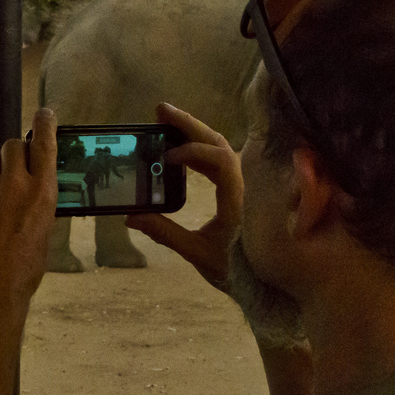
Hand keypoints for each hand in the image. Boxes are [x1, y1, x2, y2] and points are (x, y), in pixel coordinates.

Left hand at [0, 108, 57, 311]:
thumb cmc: (25, 269)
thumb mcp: (44, 231)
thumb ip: (38, 203)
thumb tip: (32, 192)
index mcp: (42, 192)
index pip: (44, 143)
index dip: (44, 124)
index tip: (44, 114)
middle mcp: (14, 185)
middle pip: (12, 146)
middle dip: (15, 151)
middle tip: (17, 166)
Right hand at [127, 103, 241, 291]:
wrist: (263, 283)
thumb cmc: (233, 268)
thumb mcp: (196, 252)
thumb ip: (164, 232)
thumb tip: (131, 217)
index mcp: (237, 198)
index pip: (220, 160)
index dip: (192, 152)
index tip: (167, 158)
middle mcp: (242, 185)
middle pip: (219, 143)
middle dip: (189, 124)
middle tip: (160, 111)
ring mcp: (241, 185)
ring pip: (220, 147)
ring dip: (194, 132)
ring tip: (166, 121)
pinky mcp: (236, 189)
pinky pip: (219, 159)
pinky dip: (199, 148)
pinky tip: (179, 148)